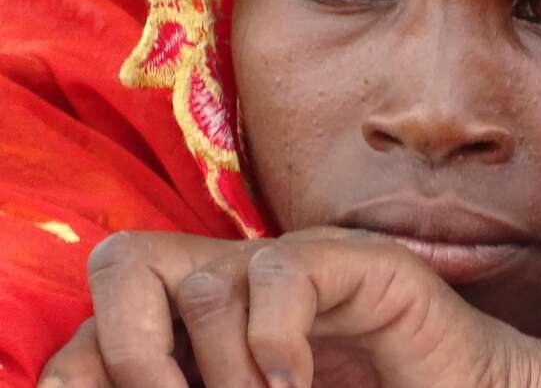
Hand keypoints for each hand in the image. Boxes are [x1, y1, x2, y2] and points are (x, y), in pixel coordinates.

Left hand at [38, 228, 540, 387]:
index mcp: (215, 320)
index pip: (109, 308)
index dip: (87, 366)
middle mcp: (247, 280)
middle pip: (125, 263)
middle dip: (127, 348)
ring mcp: (301, 265)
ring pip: (205, 282)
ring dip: (222, 372)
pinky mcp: (357, 261)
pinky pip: (283, 276)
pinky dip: (276, 344)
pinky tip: (296, 383)